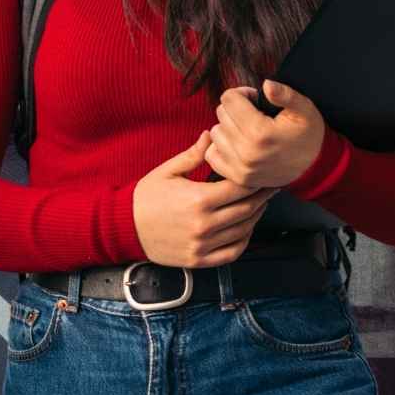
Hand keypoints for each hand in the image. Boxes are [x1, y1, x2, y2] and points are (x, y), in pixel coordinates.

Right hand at [131, 131, 272, 267]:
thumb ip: (193, 155)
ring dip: (256, 216)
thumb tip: (211, 135)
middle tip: (270, 187)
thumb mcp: (167, 171)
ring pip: (244, 230)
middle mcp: (205, 224)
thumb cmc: (145, 197)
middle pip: (247, 209)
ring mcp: (203, 244)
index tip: (264, 174)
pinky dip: (244, 240)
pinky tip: (246, 229)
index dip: (256, 180)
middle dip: (262, 197)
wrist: (124, 227)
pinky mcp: (200, 259)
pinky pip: (232, 252)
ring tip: (260, 205)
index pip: (240, 188)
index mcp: (199, 199)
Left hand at [205, 81, 326, 189]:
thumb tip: (266, 84)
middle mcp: (246, 151)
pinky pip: (211, 155)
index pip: (229, 99)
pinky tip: (236, 144)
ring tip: (247, 130)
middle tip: (254, 115)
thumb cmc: (308, 135)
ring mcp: (240, 167)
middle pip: (221, 113)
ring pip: (214, 132)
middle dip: (235, 109)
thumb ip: (285, 94)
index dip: (242, 94)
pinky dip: (220, 147)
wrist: (314, 168)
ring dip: (228, 128)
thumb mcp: (304, 109)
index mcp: (260, 132)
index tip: (254, 100)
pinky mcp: (237, 177)